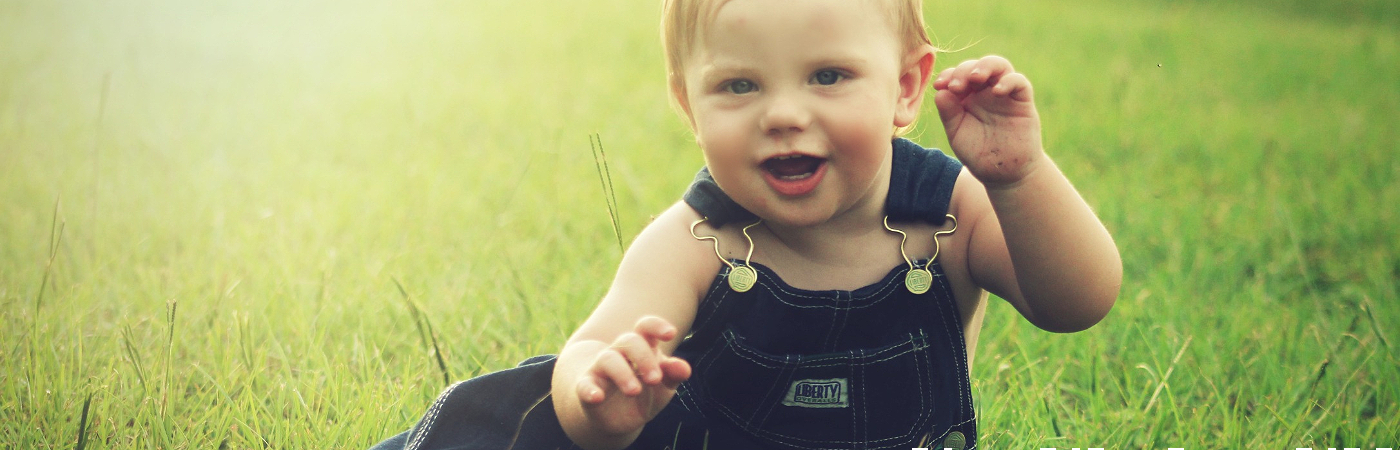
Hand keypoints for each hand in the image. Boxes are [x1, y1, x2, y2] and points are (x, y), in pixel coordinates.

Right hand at [573, 316, 691, 436]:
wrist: (614, 417)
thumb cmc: (644, 393)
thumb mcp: (663, 387)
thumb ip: (673, 375)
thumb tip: (685, 368)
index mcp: (642, 348)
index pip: (645, 327)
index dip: (656, 326)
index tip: (670, 334)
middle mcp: (620, 353)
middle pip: (629, 341)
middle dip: (644, 358)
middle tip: (655, 379)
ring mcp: (601, 369)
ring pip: (608, 359)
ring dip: (623, 374)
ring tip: (635, 391)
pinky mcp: (587, 389)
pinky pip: (584, 385)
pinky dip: (589, 390)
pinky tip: (597, 396)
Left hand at [933, 55, 1043, 187]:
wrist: (1004, 174)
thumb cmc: (979, 154)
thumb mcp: (957, 135)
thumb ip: (949, 114)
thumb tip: (940, 92)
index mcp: (966, 97)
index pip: (957, 76)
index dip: (948, 75)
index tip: (939, 85)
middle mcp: (985, 92)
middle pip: (976, 67)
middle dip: (964, 71)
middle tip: (956, 86)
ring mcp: (1005, 95)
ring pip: (999, 66)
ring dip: (986, 66)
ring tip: (976, 78)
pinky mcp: (1023, 102)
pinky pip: (1019, 82)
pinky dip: (1009, 81)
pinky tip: (997, 91)